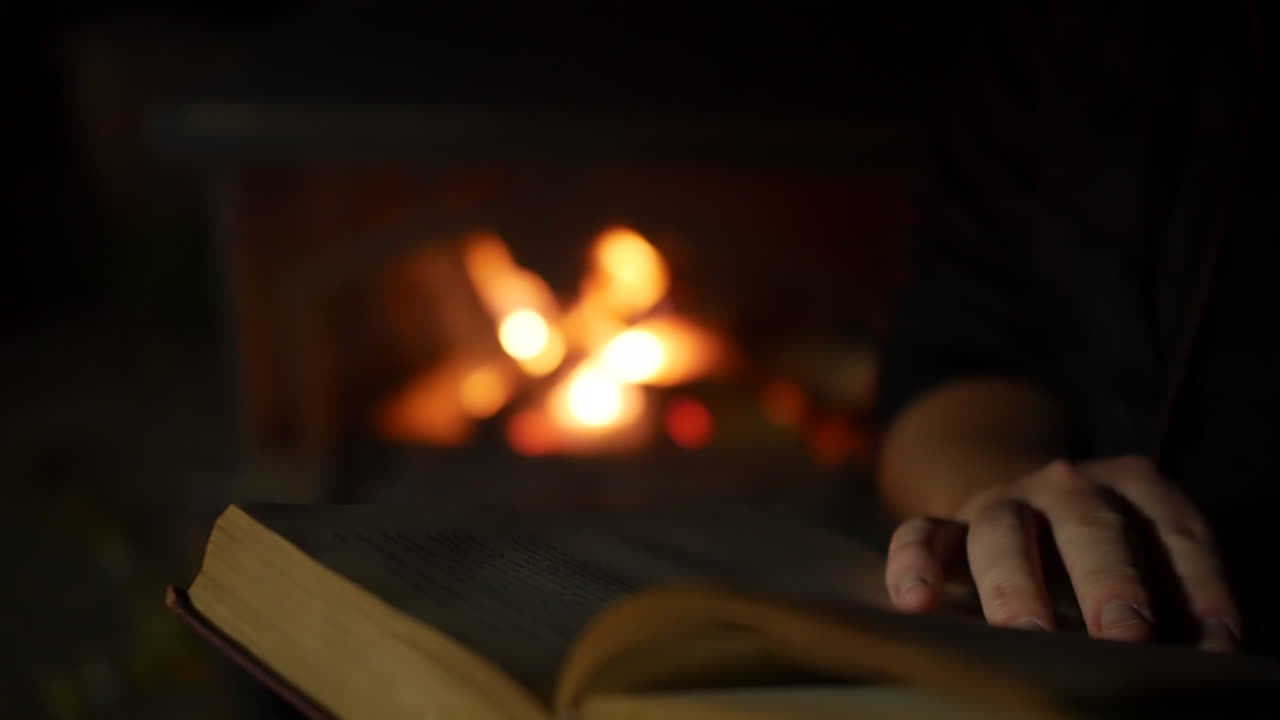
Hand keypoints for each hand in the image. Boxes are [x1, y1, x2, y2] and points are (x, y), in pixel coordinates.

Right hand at [884, 456, 1240, 651]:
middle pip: (1089, 527)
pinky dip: (914, 563)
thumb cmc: (1102, 556)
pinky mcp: (947, 525)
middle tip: (1127, 637)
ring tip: (1027, 636)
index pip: (1174, 532)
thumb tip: (1203, 655)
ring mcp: (1000, 502)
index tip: (1217, 642)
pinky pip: (920, 533)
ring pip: (1002, 533)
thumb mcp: (1145, 559)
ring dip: (1016, 586)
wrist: (1023, 506)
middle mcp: (1065, 486)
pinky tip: (914, 603)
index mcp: (1132, 485)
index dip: (1199, 586)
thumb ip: (1168, 594)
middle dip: (1110, 583)